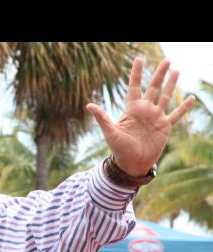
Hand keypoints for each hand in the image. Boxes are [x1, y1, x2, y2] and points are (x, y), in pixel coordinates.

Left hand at [86, 58, 194, 176]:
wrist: (132, 164)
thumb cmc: (119, 149)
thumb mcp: (110, 133)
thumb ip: (102, 118)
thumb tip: (89, 105)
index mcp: (132, 110)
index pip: (134, 87)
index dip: (136, 74)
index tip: (139, 60)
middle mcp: (145, 111)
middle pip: (153, 88)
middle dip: (159, 74)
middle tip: (166, 60)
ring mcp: (156, 118)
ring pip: (166, 97)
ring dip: (171, 84)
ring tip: (176, 70)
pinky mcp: (165, 127)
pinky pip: (176, 115)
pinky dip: (184, 107)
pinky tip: (191, 98)